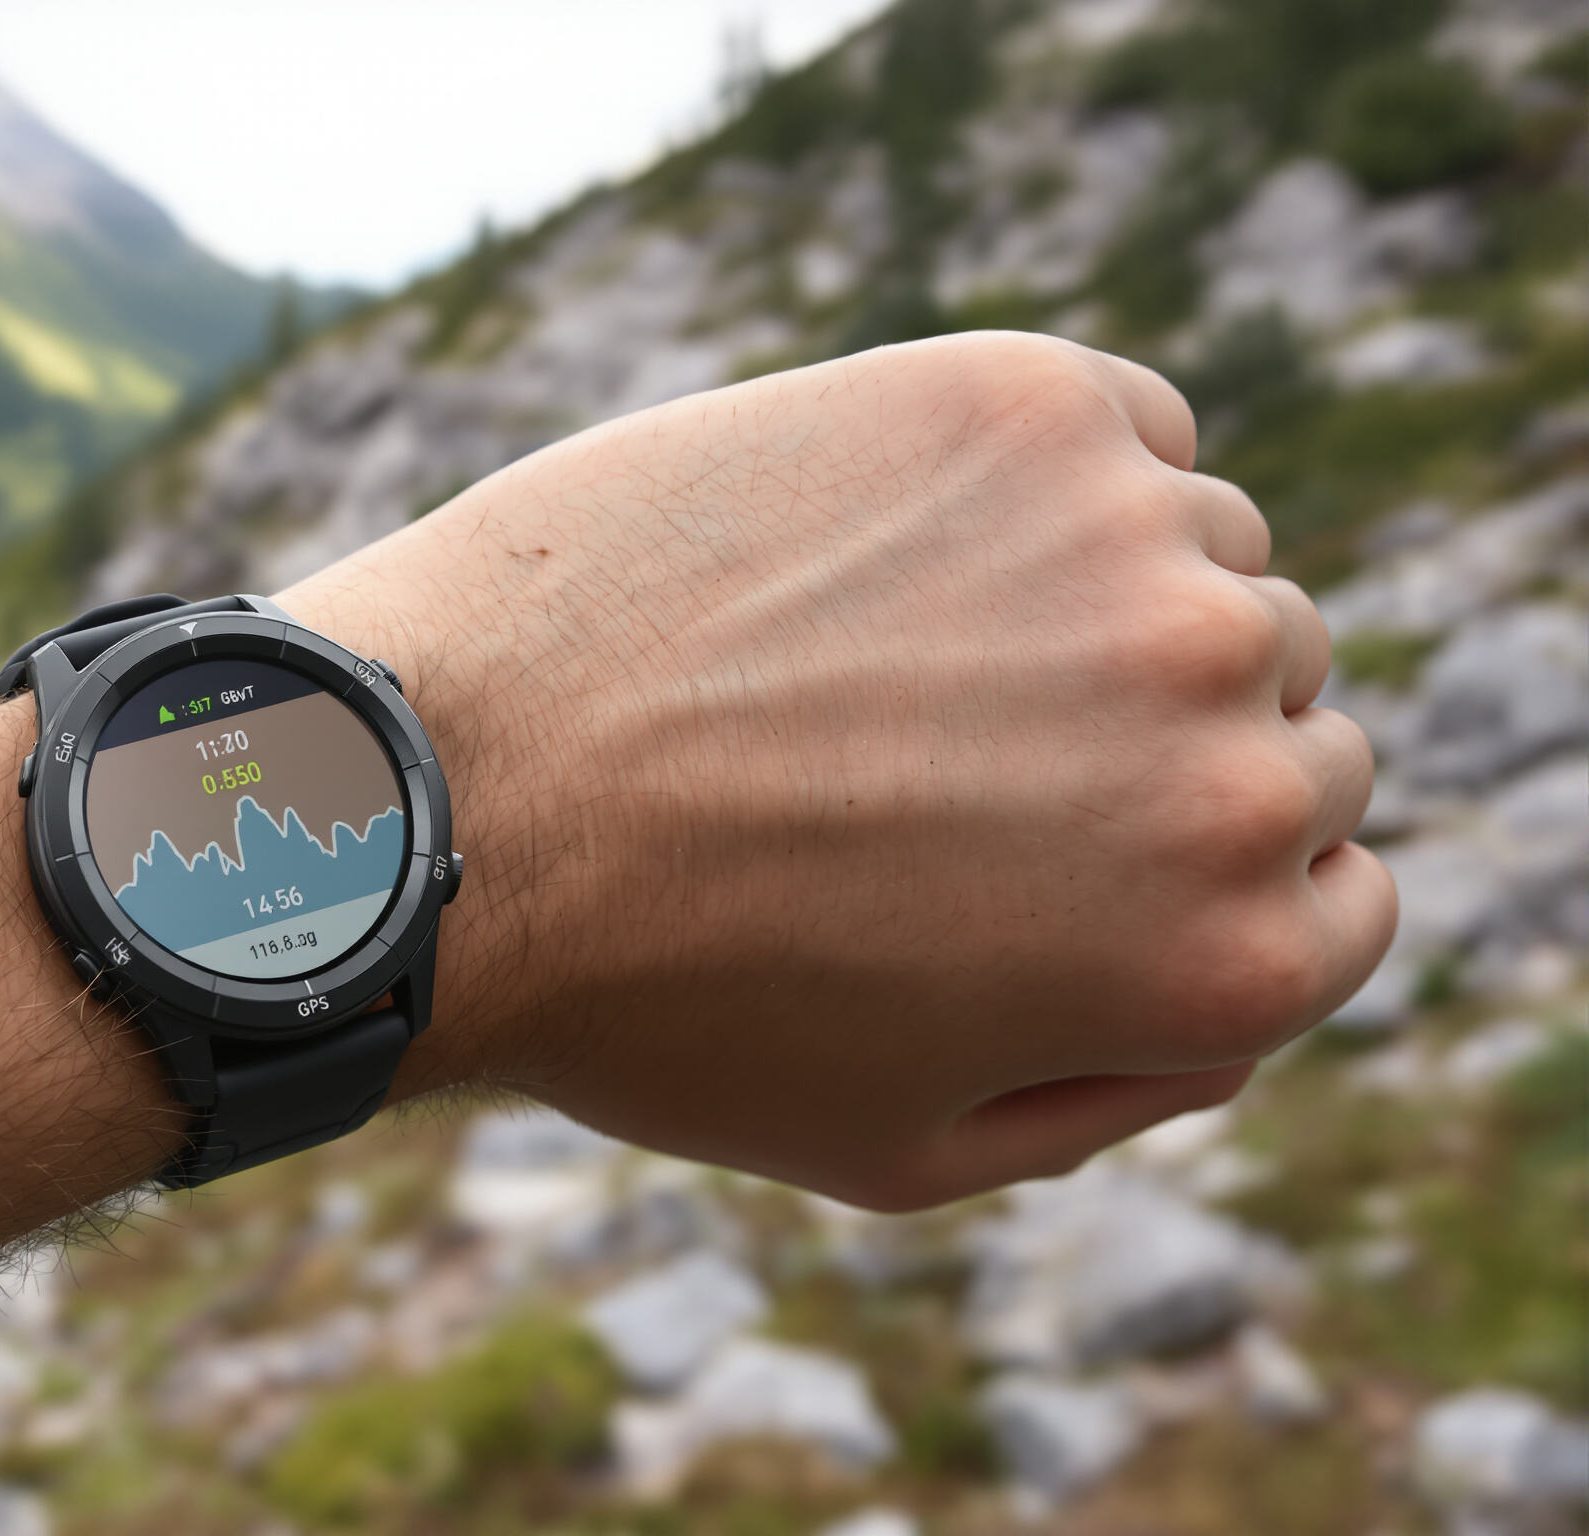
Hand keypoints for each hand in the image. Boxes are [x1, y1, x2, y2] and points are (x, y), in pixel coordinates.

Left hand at [288, 331, 1395, 1209]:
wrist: (441, 801)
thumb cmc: (647, 994)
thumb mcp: (902, 1144)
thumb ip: (1127, 1080)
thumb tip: (1243, 982)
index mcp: (1227, 949)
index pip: (1338, 886)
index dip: (1189, 880)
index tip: (1048, 860)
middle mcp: (1230, 742)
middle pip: (1279, 713)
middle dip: (1141, 742)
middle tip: (931, 762)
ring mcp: (1135, 550)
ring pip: (1207, 560)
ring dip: (1093, 600)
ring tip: (876, 655)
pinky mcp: (1019, 402)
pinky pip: (1120, 431)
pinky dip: (1040, 479)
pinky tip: (877, 541)